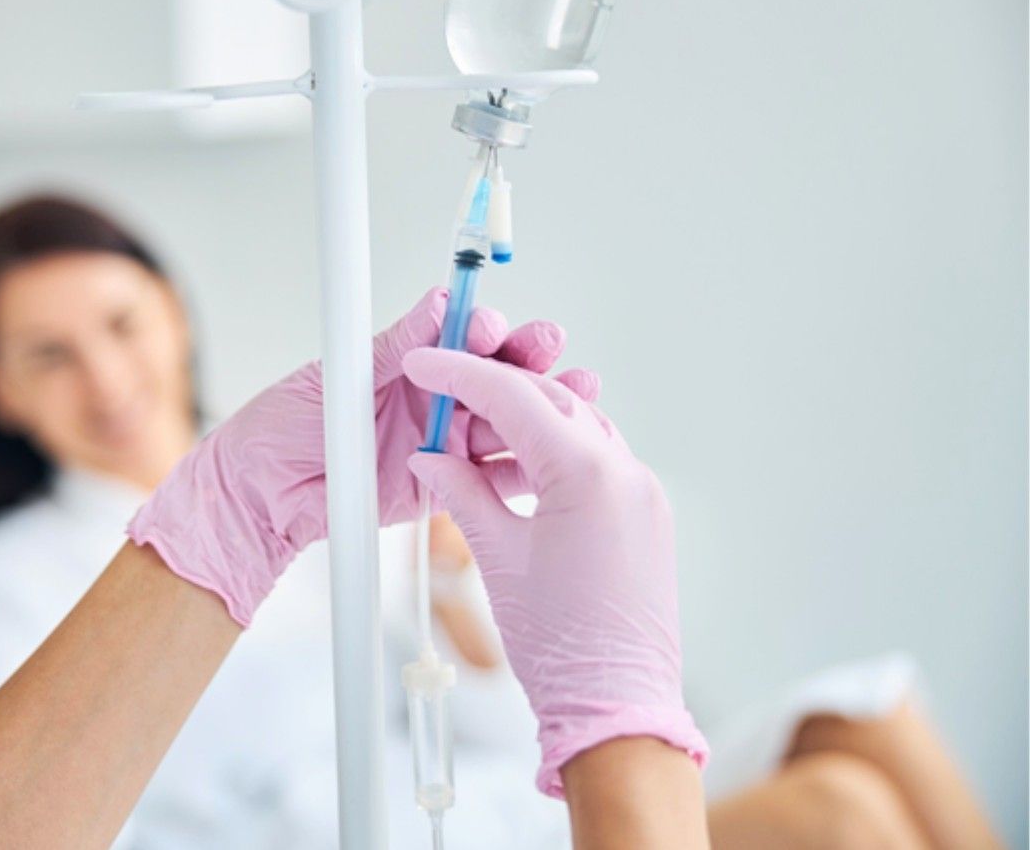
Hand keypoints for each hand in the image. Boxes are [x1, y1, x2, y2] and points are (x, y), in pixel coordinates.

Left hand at [127, 288, 588, 625]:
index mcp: (406, 363)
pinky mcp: (443, 489)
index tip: (488, 325)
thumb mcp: (337, 377)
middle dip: (526, 356)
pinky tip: (556, 451)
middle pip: (495, 373)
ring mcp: (440, 443)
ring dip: (543, 405)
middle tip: (548, 343)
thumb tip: (439, 302)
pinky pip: (492, 477)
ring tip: (579, 390)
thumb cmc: (279, 428)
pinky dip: (525, 464)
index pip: (459, 336)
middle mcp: (431, 399)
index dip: (480, 327)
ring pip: (505, 421)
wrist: (257, 497)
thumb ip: (395, 347)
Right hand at [403, 349, 708, 797]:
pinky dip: (552, 452)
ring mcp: (643, 494)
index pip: (513, 397)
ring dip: (525, 420)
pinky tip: (512, 470)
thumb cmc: (561, 645)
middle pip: (550, 401)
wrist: (617, 707)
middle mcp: (626, 472)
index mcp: (588, 473)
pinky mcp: (647, 517)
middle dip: (492, 390)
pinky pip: (596, 461)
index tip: (425, 364)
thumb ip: (462, 493)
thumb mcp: (497, 557)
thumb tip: (432, 459)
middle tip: (441, 395)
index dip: (460, 374)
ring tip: (470, 438)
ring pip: (577, 427)